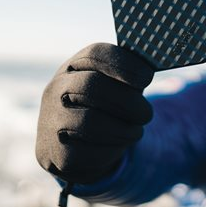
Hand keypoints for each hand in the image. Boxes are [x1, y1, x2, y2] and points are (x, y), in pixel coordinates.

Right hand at [35, 43, 153, 183]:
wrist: (75, 146)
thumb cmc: (105, 107)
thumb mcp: (116, 86)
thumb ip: (132, 74)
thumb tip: (153, 65)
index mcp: (75, 66)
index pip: (95, 54)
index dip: (124, 64)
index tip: (147, 78)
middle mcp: (57, 89)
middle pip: (92, 86)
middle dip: (127, 101)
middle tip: (147, 113)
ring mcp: (52, 120)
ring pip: (89, 123)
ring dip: (123, 129)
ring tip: (137, 132)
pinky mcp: (55, 151)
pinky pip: (87, 151)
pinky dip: (111, 150)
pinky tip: (118, 145)